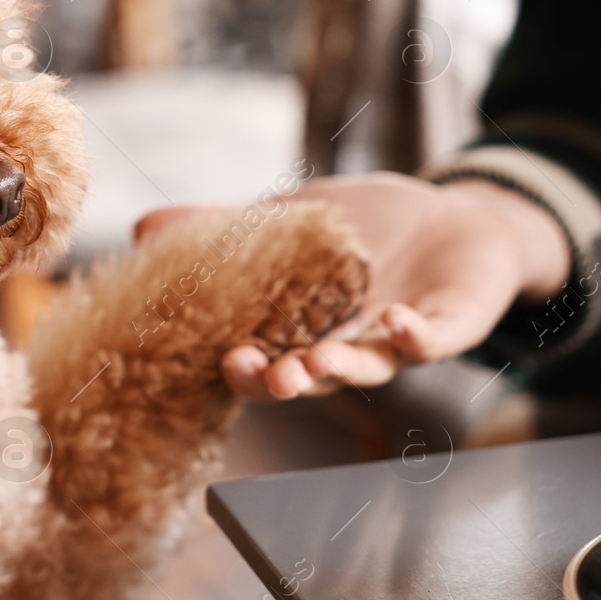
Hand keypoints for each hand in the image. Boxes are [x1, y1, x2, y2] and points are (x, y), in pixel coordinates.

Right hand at [134, 173, 569, 399]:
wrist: (458, 218)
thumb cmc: (372, 226)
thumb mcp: (290, 219)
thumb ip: (224, 229)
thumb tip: (143, 229)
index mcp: (305, 329)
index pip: (270, 362)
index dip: (248, 371)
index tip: (225, 362)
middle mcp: (349, 346)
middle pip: (314, 377)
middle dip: (290, 381)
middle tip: (273, 379)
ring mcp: (399, 341)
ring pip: (369, 366)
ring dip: (343, 368)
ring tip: (319, 363)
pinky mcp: (447, 325)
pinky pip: (432, 340)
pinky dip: (414, 335)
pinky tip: (397, 320)